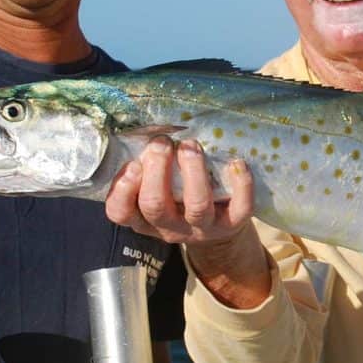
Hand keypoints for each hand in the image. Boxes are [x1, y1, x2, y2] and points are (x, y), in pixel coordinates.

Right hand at [105, 136, 254, 244]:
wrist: (217, 229)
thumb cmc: (178, 199)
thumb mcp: (156, 188)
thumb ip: (147, 168)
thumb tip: (146, 132)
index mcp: (144, 218)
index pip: (121, 212)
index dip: (123, 189)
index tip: (133, 164)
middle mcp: (170, 226)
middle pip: (155, 205)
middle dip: (157, 169)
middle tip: (163, 143)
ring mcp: (202, 228)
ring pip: (197, 206)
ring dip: (194, 171)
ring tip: (191, 145)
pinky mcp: (232, 224)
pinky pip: (240, 209)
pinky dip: (241, 184)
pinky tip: (236, 162)